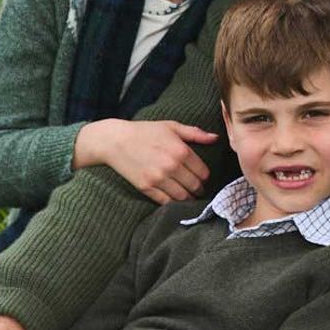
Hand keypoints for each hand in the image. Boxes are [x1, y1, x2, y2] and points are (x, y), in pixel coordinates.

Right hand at [74, 119, 216, 203]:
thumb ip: (195, 133)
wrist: (114, 141)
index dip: (205, 177)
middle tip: (197, 189)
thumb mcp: (171, 127)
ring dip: (188, 198)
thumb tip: (215, 138)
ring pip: (183, 197)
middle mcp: (172, 166)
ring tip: (188, 195)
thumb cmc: (144, 131)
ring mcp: (158, 178)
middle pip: (195, 186)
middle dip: (199, 189)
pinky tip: (175, 199)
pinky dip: (173, 203)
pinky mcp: (146, 187)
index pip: (204, 173)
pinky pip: (166, 202)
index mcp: (181, 151)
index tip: (202, 177)